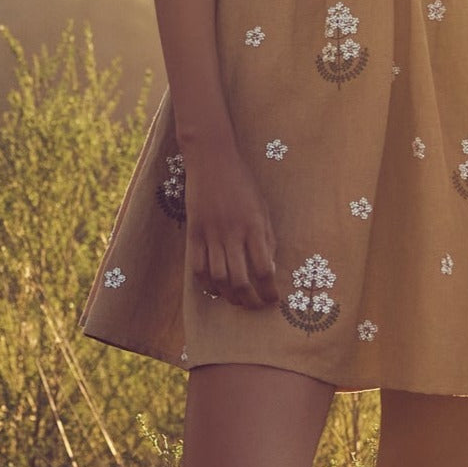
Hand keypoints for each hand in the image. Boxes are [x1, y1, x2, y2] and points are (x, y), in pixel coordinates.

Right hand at [183, 144, 279, 309]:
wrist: (212, 159)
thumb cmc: (243, 183)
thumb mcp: (262, 208)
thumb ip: (266, 239)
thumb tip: (268, 269)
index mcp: (255, 226)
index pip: (264, 270)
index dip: (269, 291)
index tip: (273, 299)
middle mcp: (233, 233)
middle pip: (241, 281)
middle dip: (251, 301)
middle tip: (257, 306)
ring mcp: (211, 234)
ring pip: (218, 278)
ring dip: (229, 296)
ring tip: (237, 301)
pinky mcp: (194, 233)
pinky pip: (197, 267)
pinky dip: (206, 284)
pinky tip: (215, 289)